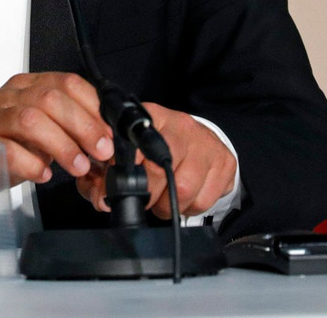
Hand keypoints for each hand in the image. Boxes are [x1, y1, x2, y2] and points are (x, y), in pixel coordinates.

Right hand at [0, 72, 113, 210]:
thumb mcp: (38, 134)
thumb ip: (67, 131)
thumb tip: (105, 141)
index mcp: (27, 87)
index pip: (67, 82)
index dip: (93, 107)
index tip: (110, 133)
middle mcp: (8, 96)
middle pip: (52, 99)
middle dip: (83, 126)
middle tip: (100, 151)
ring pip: (32, 120)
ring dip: (62, 145)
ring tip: (77, 167)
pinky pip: (7, 149)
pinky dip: (31, 164)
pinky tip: (43, 175)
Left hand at [75, 104, 236, 219]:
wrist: (200, 139)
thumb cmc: (159, 148)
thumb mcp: (131, 150)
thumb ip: (108, 172)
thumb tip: (101, 199)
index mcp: (152, 118)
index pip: (136, 144)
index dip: (128, 170)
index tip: (120, 187)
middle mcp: (181, 126)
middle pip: (162, 170)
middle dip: (149, 195)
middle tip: (146, 200)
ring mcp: (206, 143)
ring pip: (184, 189)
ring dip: (170, 206)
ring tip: (166, 200)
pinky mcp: (225, 162)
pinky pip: (205, 200)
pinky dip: (192, 208)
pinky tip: (187, 197)